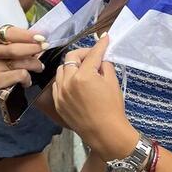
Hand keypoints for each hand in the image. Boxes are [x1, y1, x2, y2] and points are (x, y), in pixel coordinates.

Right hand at [0, 25, 46, 89]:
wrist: (11, 81)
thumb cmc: (16, 58)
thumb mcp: (19, 44)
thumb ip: (27, 38)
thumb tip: (43, 34)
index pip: (9, 33)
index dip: (26, 35)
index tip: (41, 37)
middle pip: (13, 49)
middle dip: (32, 48)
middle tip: (44, 47)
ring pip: (18, 63)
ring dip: (34, 64)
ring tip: (39, 66)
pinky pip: (19, 76)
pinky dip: (28, 78)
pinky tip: (27, 79)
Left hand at [52, 36, 136, 156]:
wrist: (105, 132)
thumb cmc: (113, 108)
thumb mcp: (112, 82)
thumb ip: (105, 65)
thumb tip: (101, 57)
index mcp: (84, 76)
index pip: (92, 54)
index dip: (100, 45)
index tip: (105, 38)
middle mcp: (68, 82)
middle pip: (71, 58)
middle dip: (83, 54)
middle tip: (93, 56)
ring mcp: (60, 93)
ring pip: (61, 70)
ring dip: (72, 66)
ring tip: (84, 70)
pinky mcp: (58, 102)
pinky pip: (57, 84)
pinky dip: (65, 80)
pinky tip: (75, 83)